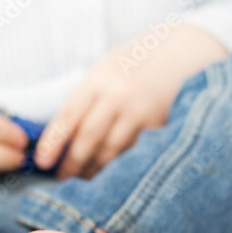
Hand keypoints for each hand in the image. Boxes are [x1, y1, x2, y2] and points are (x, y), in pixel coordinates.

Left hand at [34, 24, 227, 178]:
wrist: (189, 50)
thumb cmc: (144, 58)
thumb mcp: (112, 64)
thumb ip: (92, 93)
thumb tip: (67, 129)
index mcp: (100, 77)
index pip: (68, 116)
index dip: (53, 143)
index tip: (41, 162)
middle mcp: (118, 94)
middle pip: (88, 138)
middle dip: (72, 163)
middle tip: (62, 180)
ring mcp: (141, 111)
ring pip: (111, 150)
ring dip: (96, 169)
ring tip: (85, 181)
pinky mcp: (161, 124)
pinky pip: (135, 151)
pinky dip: (122, 165)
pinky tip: (114, 175)